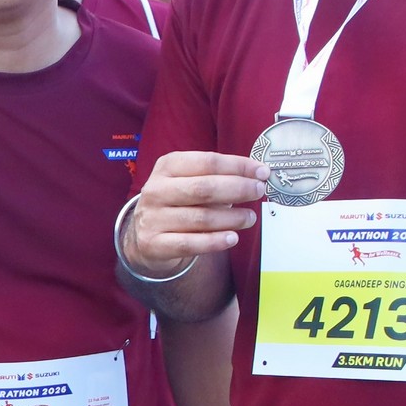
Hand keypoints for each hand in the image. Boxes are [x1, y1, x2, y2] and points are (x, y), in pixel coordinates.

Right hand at [125, 151, 266, 273]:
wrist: (144, 234)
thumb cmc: (176, 203)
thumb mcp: (188, 182)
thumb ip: (217, 178)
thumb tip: (255, 178)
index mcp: (167, 167)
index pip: (207, 162)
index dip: (238, 166)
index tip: (262, 172)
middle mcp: (156, 190)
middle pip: (204, 188)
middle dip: (238, 189)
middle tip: (258, 191)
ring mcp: (153, 217)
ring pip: (201, 217)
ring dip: (232, 218)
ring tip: (249, 218)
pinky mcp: (154, 244)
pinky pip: (190, 243)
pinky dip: (215, 241)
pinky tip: (232, 237)